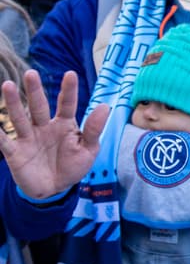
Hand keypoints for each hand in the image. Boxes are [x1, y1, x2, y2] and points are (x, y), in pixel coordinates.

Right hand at [0, 71, 108, 199]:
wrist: (55, 190)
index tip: (70, 74)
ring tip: (7, 85)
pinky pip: (4, 141)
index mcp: (64, 124)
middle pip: (39, 106)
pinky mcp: (15, 152)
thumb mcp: (88, 149)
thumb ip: (93, 129)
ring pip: (19, 118)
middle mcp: (44, 127)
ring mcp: (28, 138)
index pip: (66, 104)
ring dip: (13, 103)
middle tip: (31, 74)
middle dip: (35, 91)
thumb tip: (105, 106)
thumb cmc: (73, 166)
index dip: (69, 90)